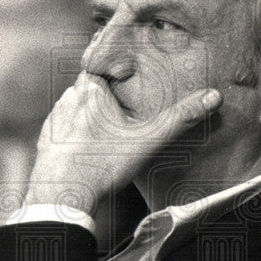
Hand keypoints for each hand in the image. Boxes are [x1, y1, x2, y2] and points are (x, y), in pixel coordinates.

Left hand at [23, 73, 222, 213]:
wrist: (61, 196)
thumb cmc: (102, 164)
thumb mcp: (148, 140)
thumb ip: (179, 118)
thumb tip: (213, 96)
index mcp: (91, 88)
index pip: (105, 64)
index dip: (119, 69)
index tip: (131, 75)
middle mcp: (68, 98)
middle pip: (93, 87)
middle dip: (108, 94)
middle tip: (127, 108)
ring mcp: (55, 119)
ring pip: (77, 107)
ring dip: (91, 114)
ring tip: (109, 129)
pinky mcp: (47, 140)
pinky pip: (65, 128)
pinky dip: (76, 133)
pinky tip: (89, 147)